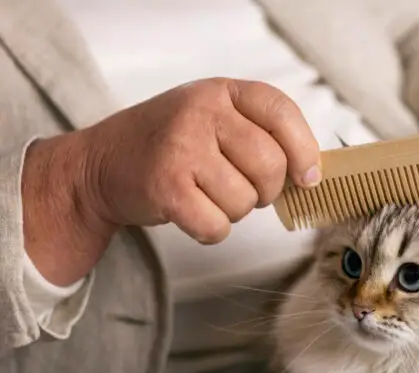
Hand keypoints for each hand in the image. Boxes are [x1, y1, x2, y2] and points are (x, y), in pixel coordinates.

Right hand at [23, 78, 319, 285]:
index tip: (308, 177)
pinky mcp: (165, 187)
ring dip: (234, 211)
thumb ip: (262, 135)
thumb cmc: (173, 145)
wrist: (104, 163)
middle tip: (243, 189)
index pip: (281, 113)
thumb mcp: (216, 120)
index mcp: (222, 92)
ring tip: (207, 195)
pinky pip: (217, 226)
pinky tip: (192, 213)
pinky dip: (211, 231)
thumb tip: (312, 176)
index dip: (304, 149)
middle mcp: (201, 112)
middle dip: (266, 191)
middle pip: (270, 165)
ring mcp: (181, 148)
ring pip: (245, 202)